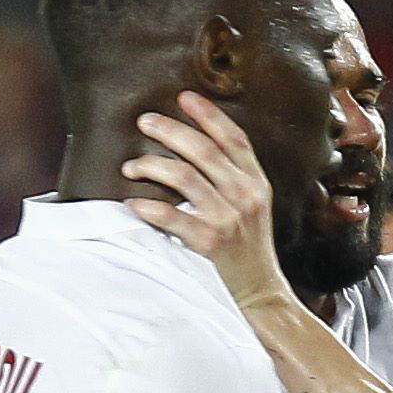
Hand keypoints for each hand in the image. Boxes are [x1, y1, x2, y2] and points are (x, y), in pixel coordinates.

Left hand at [122, 92, 293, 312]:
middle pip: (203, 149)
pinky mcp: (210, 242)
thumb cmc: (250, 252)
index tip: (184, 97)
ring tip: (131, 166)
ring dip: (151, 165)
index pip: (234, 138)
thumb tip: (195, 152)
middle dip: (169, 130)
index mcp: (256, 184)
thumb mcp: (253, 210)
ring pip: (183, 176)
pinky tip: (133, 204)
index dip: (209, 114)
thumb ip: (234, 182)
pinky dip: (148, 208)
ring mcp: (228, 218)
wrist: (261, 295)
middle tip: (144, 122)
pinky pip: (171, 216)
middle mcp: (245, 196)